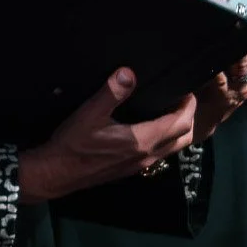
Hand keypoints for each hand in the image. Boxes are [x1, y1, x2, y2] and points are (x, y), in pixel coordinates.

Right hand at [20, 68, 198, 202]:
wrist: (57, 174)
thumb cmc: (74, 143)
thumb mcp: (90, 113)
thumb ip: (112, 92)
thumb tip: (128, 72)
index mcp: (143, 140)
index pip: (181, 122)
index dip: (188, 105)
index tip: (187, 90)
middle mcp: (148, 155)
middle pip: (184, 136)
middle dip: (189, 117)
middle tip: (183, 99)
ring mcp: (142, 165)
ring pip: (174, 148)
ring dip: (180, 130)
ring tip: (172, 110)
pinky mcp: (133, 169)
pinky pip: (161, 154)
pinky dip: (167, 140)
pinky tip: (155, 128)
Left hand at [191, 41, 246, 142]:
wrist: (207, 114)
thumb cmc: (221, 81)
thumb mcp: (239, 60)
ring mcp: (242, 88)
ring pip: (245, 67)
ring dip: (243, 54)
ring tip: (241, 40)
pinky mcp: (225, 98)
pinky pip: (222, 83)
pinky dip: (219, 75)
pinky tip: (216, 68)